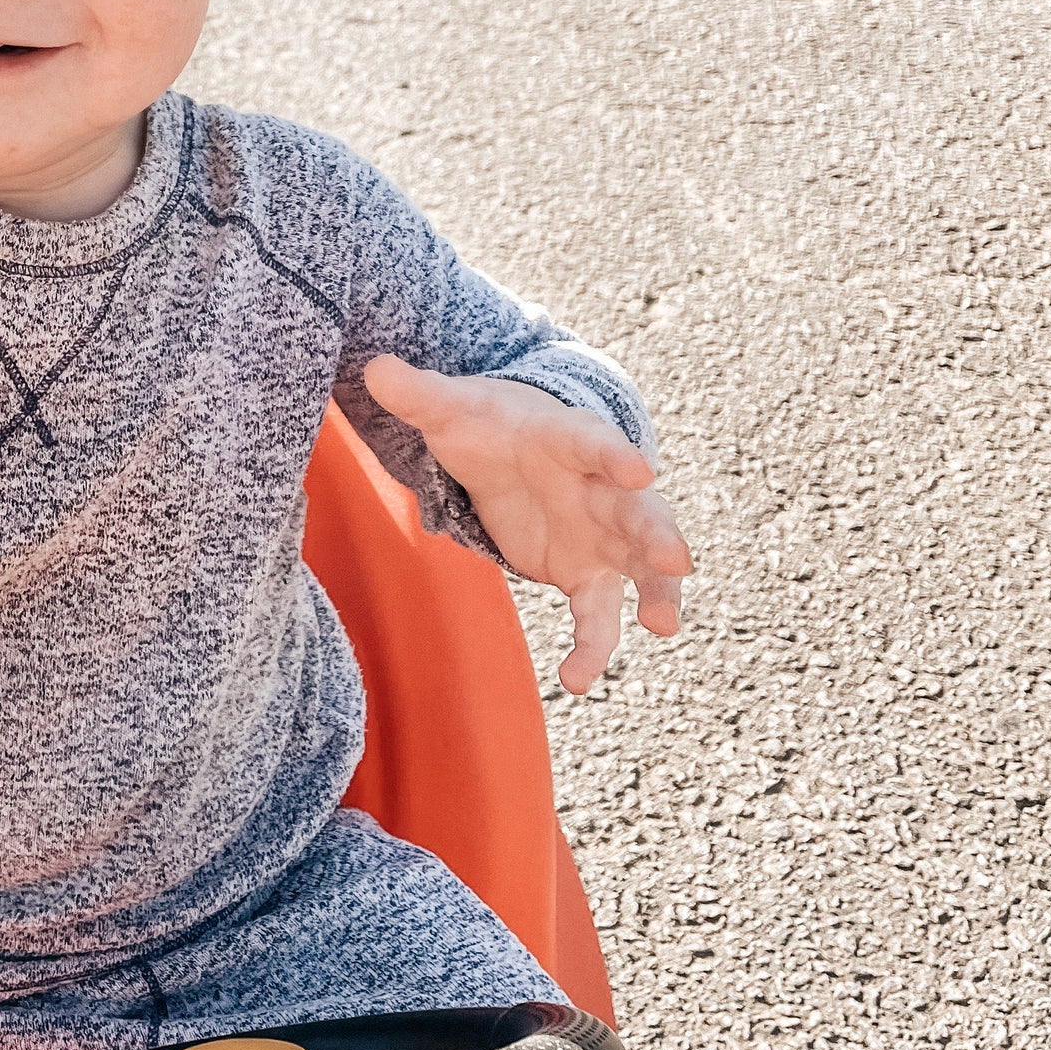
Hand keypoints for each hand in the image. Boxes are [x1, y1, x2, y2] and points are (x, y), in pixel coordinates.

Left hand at [363, 354, 690, 694]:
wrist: (513, 451)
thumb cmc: (488, 424)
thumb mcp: (453, 409)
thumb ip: (420, 394)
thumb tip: (374, 369)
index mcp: (570, 439)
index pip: (596, 443)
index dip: (616, 455)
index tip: (638, 471)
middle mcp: (600, 488)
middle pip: (639, 510)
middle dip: (657, 532)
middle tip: (676, 558)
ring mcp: (602, 534)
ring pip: (638, 567)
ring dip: (655, 592)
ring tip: (662, 625)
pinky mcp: (586, 574)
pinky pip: (597, 615)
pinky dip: (592, 646)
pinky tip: (576, 680)